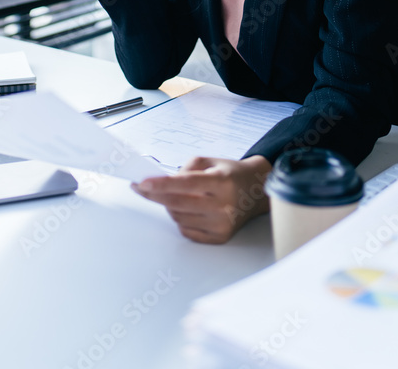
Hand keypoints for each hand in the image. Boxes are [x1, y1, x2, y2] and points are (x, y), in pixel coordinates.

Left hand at [131, 155, 271, 243]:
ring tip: (175, 196)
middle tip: (142, 187)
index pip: (186, 184)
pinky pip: (186, 230)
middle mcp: (224, 205)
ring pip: (178, 218)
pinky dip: (180, 219)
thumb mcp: (209, 161)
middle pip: (178, 203)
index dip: (162, 184)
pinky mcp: (220, 238)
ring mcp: (222, 224)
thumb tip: (161, 183)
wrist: (255, 192)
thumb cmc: (229, 173)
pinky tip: (187, 208)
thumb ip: (185, 169)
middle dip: (155, 195)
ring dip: (169, 206)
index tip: (142, 182)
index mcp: (222, 182)